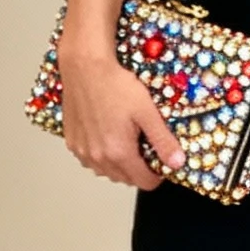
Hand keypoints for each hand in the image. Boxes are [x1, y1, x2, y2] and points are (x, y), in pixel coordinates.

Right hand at [58, 42, 182, 189]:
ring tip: (127, 140)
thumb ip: (162, 141)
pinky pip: (90, 161)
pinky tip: (107, 136)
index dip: (157, 175)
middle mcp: (98, 158)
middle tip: (145, 145)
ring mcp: (82, 151)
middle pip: (126, 179)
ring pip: (107, 172)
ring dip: (119, 165)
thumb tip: (177, 163)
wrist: (84, 68)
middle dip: (139, 169)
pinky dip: (102, 156)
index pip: (144, 182)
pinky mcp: (72, 142)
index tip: (161, 160)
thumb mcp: (147, 112)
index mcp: (118, 153)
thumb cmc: (115, 85)